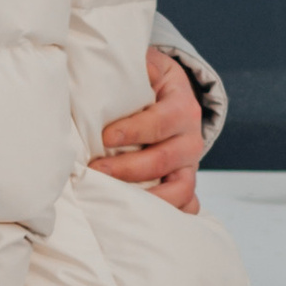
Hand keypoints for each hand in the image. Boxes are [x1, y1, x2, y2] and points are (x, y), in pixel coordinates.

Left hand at [91, 46, 205, 214]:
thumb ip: (135, 67)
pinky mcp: (185, 182)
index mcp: (182, 107)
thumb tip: (118, 71)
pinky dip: (170, 215)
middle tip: (94, 171)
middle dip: (126, 169)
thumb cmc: (150, 82)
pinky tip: (142, 219)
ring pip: (179, 190)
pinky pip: (186, 205)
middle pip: (163, 160)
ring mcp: (190, 165)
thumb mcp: (148, 66)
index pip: (160, 122)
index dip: (133, 131)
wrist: (173, 97)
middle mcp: (191, 139)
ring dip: (146, 198)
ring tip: (113, 199)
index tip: (104, 137)